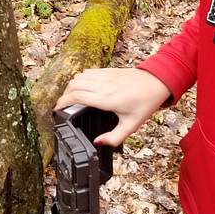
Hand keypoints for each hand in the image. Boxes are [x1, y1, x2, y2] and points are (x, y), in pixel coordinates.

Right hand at [55, 67, 171, 145]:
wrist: (157, 82)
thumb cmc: (145, 103)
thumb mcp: (131, 125)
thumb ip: (114, 137)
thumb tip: (98, 143)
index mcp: (106, 100)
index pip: (76, 97)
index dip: (62, 103)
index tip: (56, 110)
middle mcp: (103, 86)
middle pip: (73, 86)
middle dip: (64, 96)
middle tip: (63, 107)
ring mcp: (104, 76)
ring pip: (78, 77)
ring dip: (71, 87)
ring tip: (71, 99)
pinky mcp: (108, 70)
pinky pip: (87, 72)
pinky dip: (80, 79)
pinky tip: (84, 88)